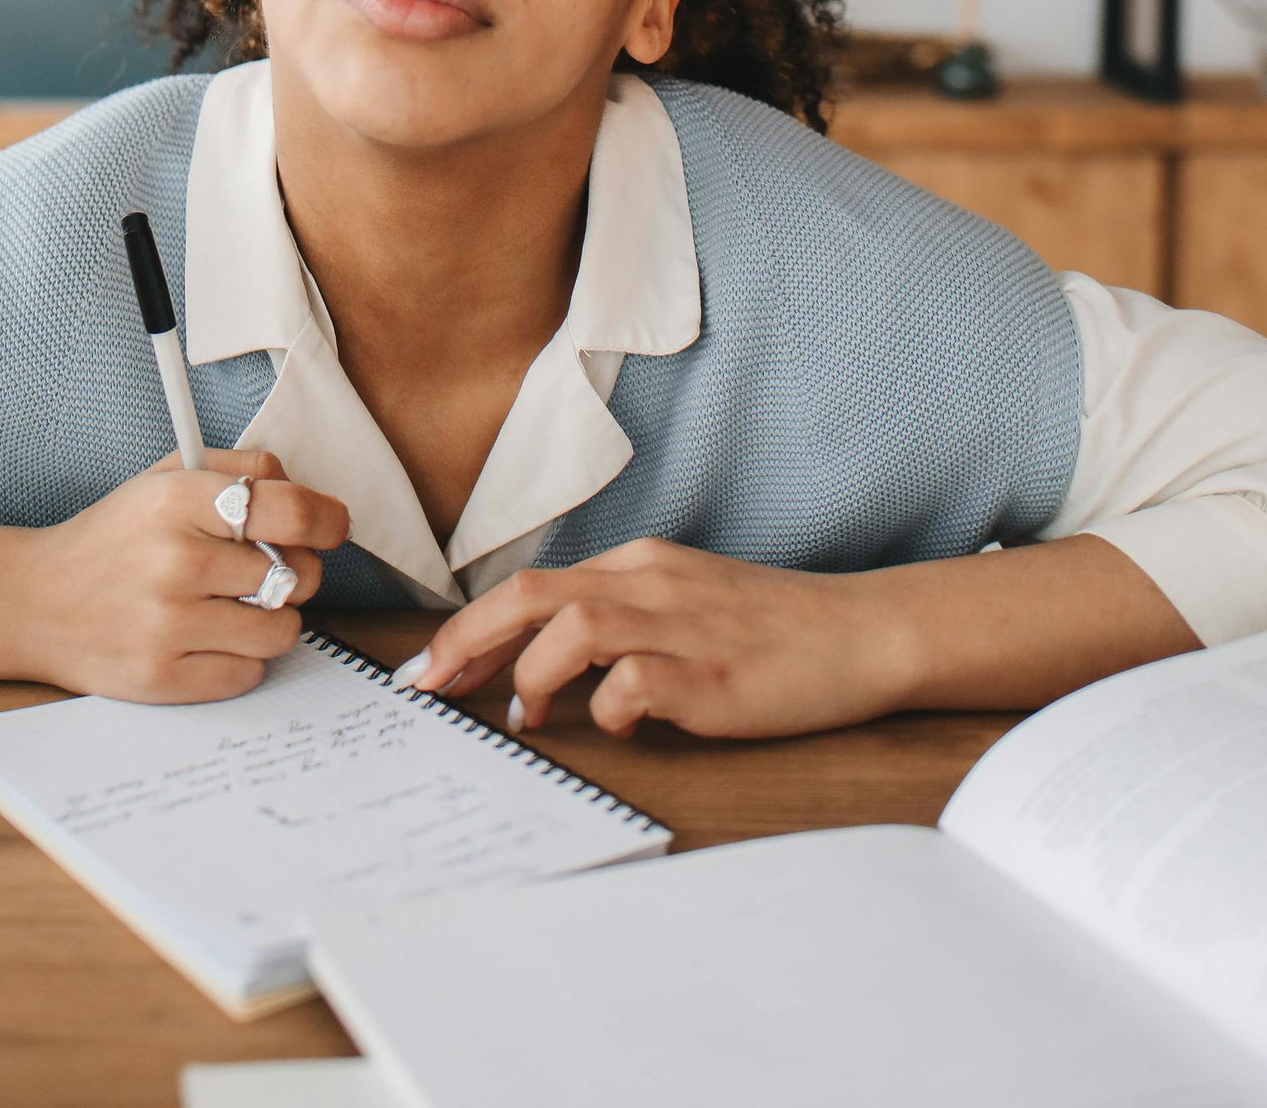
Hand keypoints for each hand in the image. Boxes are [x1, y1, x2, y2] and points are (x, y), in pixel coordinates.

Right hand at [16, 447, 349, 704]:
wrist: (34, 600)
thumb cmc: (114, 537)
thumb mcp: (165, 478)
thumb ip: (239, 471)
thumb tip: (307, 494)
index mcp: (179, 500)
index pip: (290, 510)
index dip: (327, 519)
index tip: (333, 527)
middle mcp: (176, 562)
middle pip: (295, 574)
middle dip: (295, 572)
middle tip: (266, 570)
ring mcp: (167, 625)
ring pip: (281, 630)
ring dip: (272, 620)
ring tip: (235, 607)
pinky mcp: (161, 678)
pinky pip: (248, 674)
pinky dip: (242, 658)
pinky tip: (208, 637)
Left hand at [403, 541, 908, 739]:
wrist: (861, 631)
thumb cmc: (772, 628)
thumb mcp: (685, 603)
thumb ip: (623, 621)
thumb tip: (550, 666)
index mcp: (638, 566)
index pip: (531, 585)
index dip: (471, 626)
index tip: (432, 667)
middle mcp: (650, 585)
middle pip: (531, 594)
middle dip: (468, 641)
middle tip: (431, 687)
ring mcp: (681, 627)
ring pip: (572, 628)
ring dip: (531, 676)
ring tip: (527, 717)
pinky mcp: (713, 675)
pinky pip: (636, 683)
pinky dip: (611, 708)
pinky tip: (621, 727)